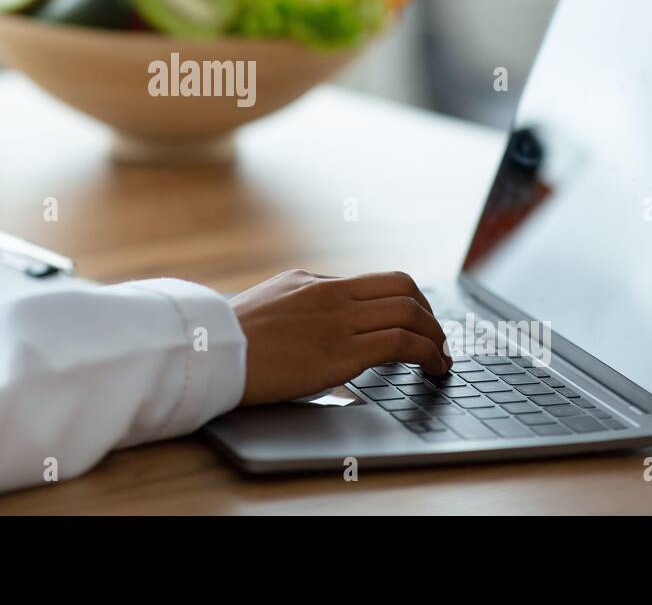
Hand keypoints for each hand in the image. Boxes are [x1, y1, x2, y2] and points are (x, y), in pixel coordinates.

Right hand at [232, 269, 450, 405]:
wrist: (209, 354)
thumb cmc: (229, 340)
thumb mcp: (269, 305)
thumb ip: (302, 307)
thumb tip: (325, 322)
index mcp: (312, 281)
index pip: (377, 281)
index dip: (407, 302)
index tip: (416, 323)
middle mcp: (331, 293)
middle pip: (402, 287)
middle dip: (428, 314)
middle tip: (437, 339)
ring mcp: (337, 321)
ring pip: (409, 313)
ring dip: (435, 337)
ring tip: (441, 360)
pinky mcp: (340, 353)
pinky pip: (400, 343)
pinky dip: (428, 353)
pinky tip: (432, 368)